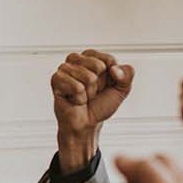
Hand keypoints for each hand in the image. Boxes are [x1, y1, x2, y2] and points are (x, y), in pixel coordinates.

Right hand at [51, 50, 134, 173]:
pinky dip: (80, 98)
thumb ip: (127, 75)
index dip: (111, 76)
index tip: (104, 85)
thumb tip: (114, 68)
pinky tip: (74, 100)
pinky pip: (77, 87)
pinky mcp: (56, 79)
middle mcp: (77, 60)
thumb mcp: (121, 90)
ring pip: (88, 77)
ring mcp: (65, 68)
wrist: (86, 124)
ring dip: (89, 92)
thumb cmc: (100, 106)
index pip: (108, 59)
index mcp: (91, 58)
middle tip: (92, 92)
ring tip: (83, 96)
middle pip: (98, 66)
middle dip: (99, 84)